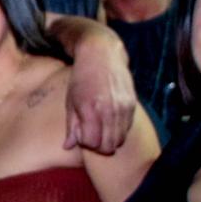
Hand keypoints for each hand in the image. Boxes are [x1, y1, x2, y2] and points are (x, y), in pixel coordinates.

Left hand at [63, 28, 137, 154]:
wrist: (101, 54)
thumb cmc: (81, 78)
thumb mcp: (70, 102)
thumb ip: (71, 126)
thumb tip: (68, 147)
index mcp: (90, 110)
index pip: (92, 143)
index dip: (85, 142)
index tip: (81, 133)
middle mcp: (109, 111)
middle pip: (108, 146)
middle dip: (98, 146)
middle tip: (91, 134)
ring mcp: (123, 108)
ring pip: (119, 140)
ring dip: (109, 139)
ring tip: (100, 127)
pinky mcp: (132, 105)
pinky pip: (127, 128)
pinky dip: (118, 130)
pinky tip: (109, 119)